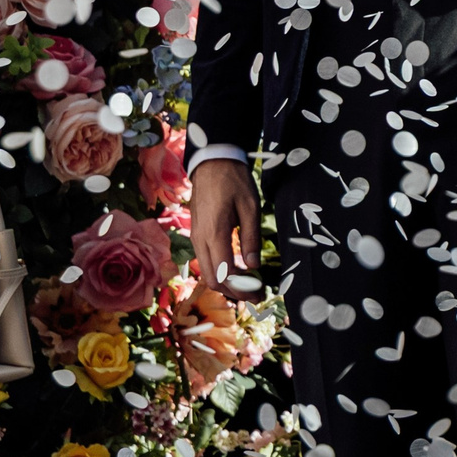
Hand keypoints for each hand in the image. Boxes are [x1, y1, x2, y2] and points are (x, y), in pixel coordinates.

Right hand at [189, 156, 262, 295]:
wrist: (212, 162)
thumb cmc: (234, 181)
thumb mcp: (250, 207)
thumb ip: (251, 238)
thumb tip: (254, 266)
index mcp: (215, 233)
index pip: (225, 274)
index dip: (243, 289)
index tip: (260, 294)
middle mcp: (201, 240)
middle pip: (213, 280)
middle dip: (234, 292)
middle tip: (256, 294)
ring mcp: (196, 237)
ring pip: (207, 273)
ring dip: (226, 284)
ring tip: (249, 285)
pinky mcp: (197, 234)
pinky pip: (205, 261)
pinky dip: (219, 272)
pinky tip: (236, 271)